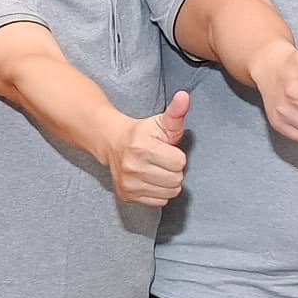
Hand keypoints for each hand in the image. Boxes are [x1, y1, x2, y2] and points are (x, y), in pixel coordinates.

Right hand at [111, 92, 190, 206]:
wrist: (112, 143)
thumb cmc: (143, 133)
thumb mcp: (162, 121)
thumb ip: (177, 112)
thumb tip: (184, 96)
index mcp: (142, 148)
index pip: (180, 163)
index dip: (177, 156)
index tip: (166, 150)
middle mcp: (132, 167)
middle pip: (176, 179)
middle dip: (174, 169)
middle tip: (162, 160)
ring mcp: (128, 183)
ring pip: (170, 192)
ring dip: (168, 182)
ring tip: (157, 169)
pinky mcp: (127, 195)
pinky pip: (159, 201)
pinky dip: (159, 192)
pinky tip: (150, 179)